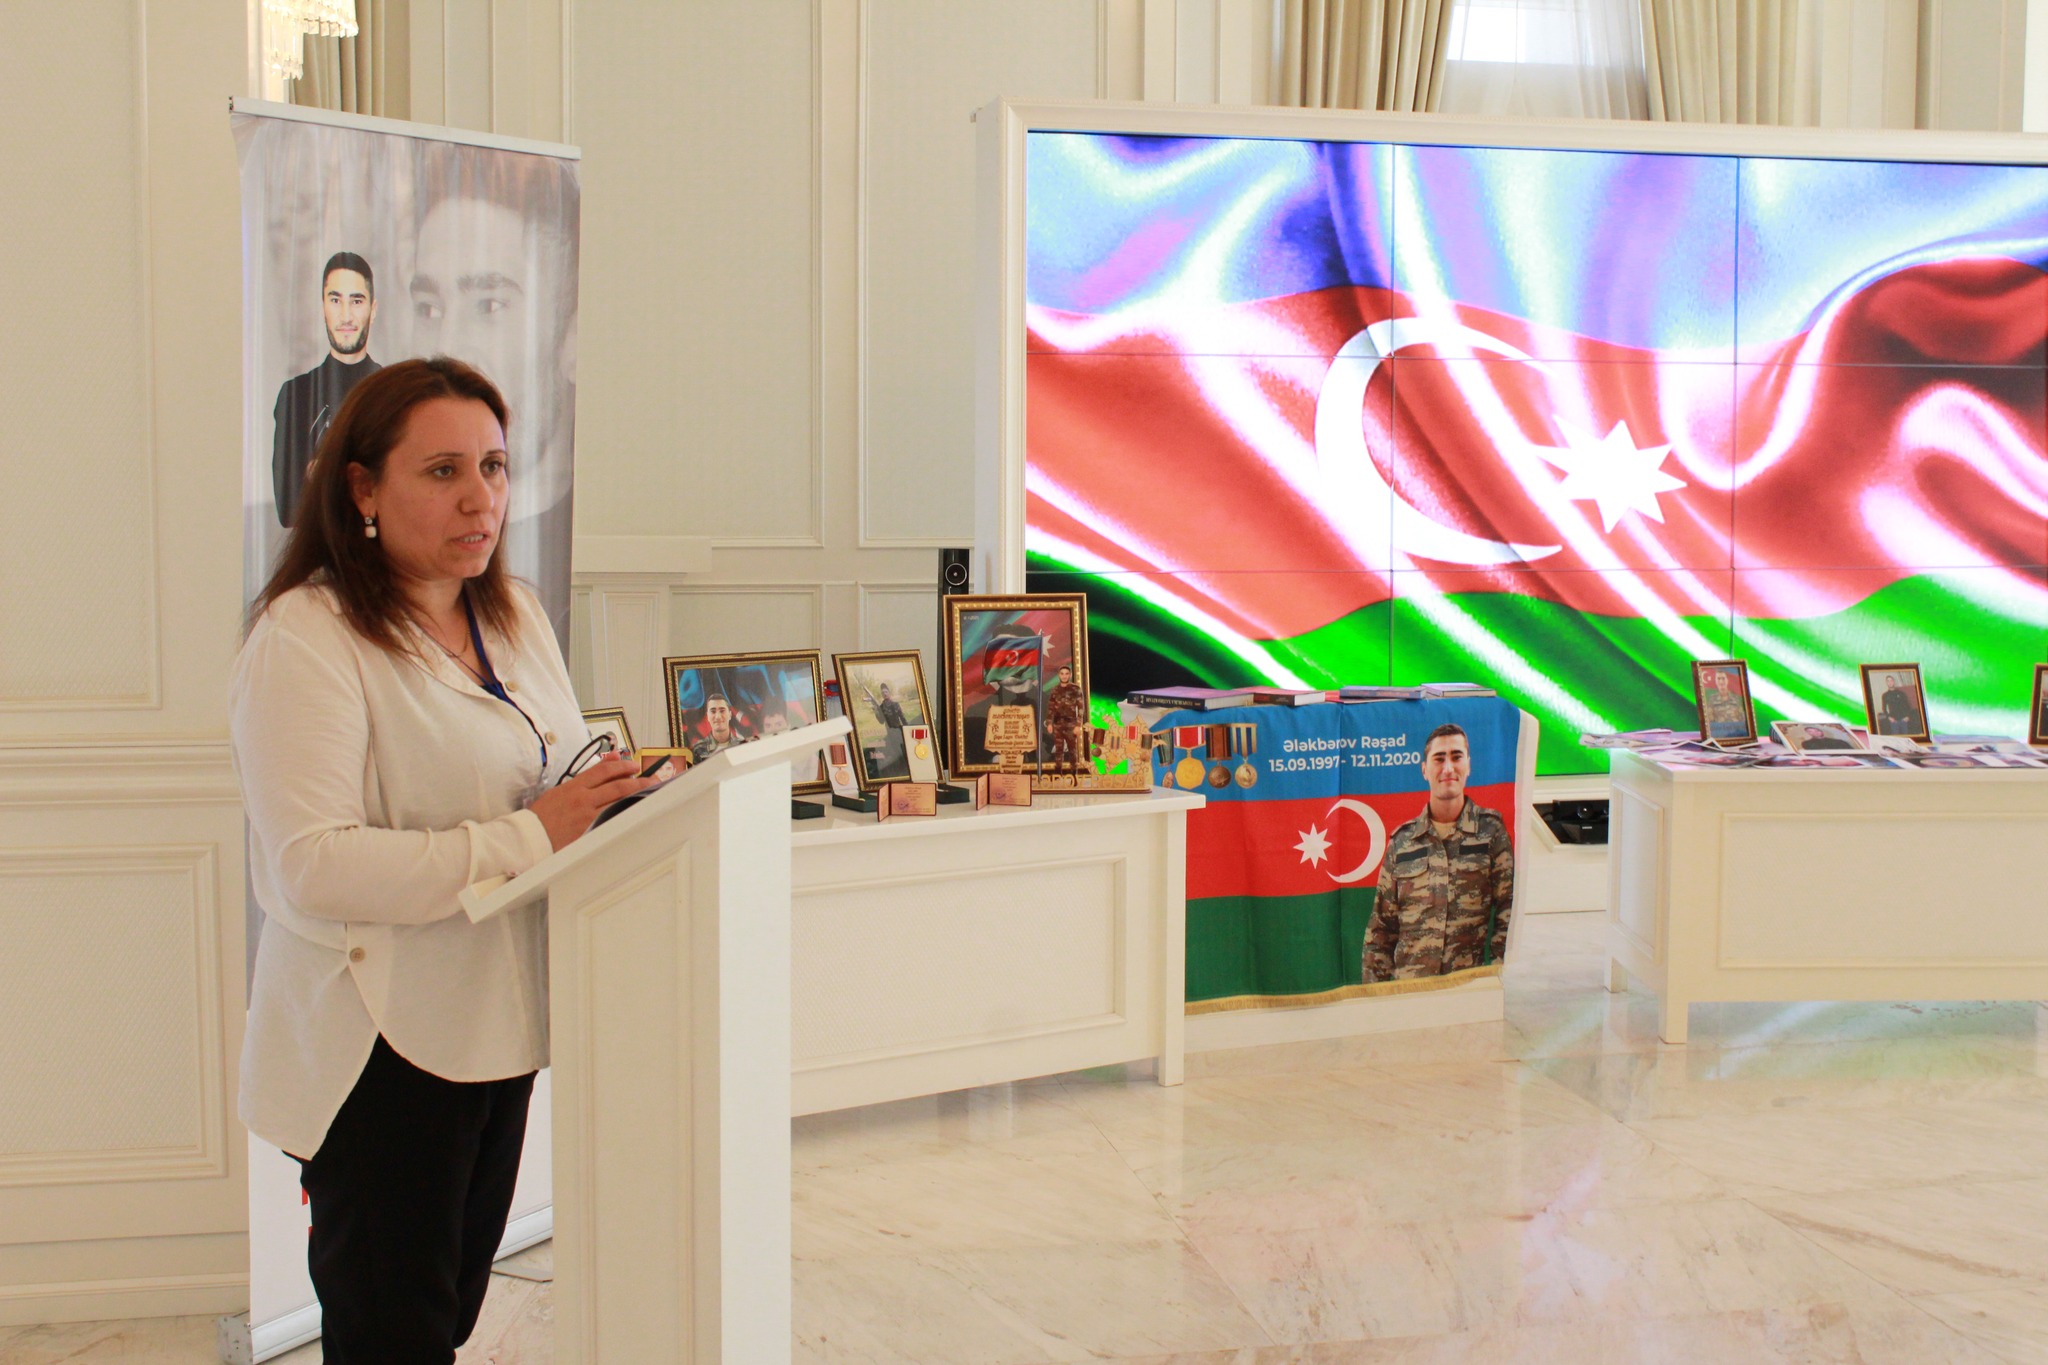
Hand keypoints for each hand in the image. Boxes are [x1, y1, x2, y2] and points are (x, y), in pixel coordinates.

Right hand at [527, 755, 658, 851]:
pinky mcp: (589, 831)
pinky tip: (634, 811)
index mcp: (574, 786)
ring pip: (619, 802)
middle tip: (651, 779)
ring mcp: (587, 815)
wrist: (530, 835)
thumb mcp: (560, 790)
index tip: (633, 765)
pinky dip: (624, 813)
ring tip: (649, 793)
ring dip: (637, 796)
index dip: (622, 765)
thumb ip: (584, 779)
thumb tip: (607, 765)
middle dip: (638, 781)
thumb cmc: (542, 814)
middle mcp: (583, 798)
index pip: (603, 770)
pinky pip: (612, 819)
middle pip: (618, 785)